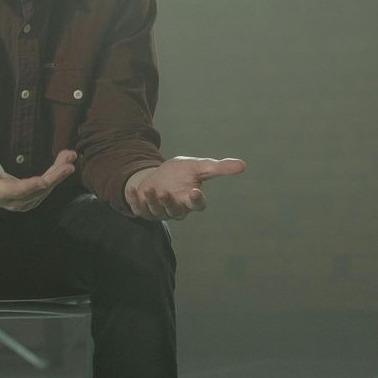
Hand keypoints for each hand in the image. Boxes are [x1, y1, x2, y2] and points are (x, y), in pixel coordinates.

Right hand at [0, 148, 76, 212]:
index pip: (18, 191)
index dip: (32, 185)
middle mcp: (14, 201)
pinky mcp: (32, 199)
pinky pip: (47, 188)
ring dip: (59, 173)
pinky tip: (65, 162)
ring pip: (46, 189)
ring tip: (70, 155)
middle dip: (55, 177)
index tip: (45, 179)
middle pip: (38, 191)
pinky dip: (57, 175)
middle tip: (69, 163)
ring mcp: (25, 202)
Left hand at [123, 156, 246, 219]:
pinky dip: (135, 199)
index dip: (196, 200)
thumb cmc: (180, 172)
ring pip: (157, 211)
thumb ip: (218, 168)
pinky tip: (133, 189)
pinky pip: (139, 208)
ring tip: (150, 188)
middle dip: (169, 203)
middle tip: (165, 192)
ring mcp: (160, 211)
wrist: (157, 175)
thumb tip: (243, 165)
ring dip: (153, 201)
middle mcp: (177, 208)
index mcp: (191, 199)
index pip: (197, 205)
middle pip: (175, 212)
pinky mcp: (144, 210)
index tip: (195, 191)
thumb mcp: (198, 166)